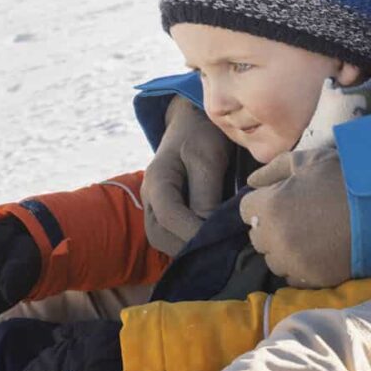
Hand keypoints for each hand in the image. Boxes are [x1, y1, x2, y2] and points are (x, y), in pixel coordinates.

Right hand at [142, 96, 230, 254]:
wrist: (194, 122)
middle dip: (188, 246)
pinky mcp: (166, 212)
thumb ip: (206, 194)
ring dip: (188, 247)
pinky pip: (172, 235)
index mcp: (157, 179)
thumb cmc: (202, 134)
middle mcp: (150, 197)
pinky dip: (189, 242)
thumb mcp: (208, 157)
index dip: (193, 232)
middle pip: (159, 235)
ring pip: (163, 240)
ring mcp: (155, 206)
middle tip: (220, 248)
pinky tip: (212, 240)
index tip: (221, 239)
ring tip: (217, 246)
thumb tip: (208, 229)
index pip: (169, 216)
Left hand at [239, 149, 352, 287]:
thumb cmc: (344, 178)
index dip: (263, 202)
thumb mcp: (307, 161)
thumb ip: (273, 170)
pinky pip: (293, 276)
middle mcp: (275, 239)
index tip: (281, 198)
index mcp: (270, 207)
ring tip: (308, 235)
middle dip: (270, 226)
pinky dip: (300, 266)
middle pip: (257, 237)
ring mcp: (294, 262)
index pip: (247, 210)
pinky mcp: (312, 278)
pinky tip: (318, 251)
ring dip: (283, 249)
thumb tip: (252, 181)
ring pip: (274, 260)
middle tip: (297, 215)